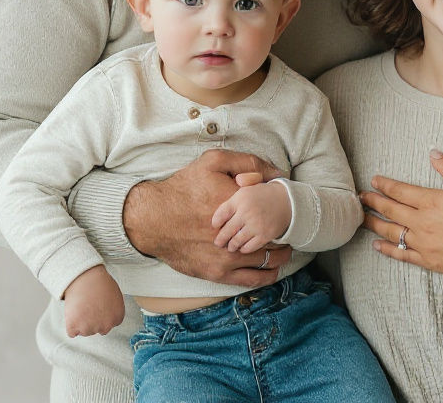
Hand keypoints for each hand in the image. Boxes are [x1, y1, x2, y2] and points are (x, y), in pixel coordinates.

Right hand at [63, 265, 124, 336]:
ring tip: (82, 305)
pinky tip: (75, 311)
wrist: (86, 276)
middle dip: (93, 320)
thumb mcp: (116, 296)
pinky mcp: (74, 327)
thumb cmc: (100, 282)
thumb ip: (113, 310)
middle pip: (97, 330)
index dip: (102, 315)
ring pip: (84, 332)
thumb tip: (108, 317)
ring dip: (81, 322)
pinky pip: (72, 333)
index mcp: (117, 317)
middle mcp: (106, 326)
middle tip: (89, 305)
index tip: (99, 305)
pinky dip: (71, 324)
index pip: (109, 324)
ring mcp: (90, 328)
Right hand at [123, 149, 291, 285]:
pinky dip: (266, 274)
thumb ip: (249, 163)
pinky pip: (252, 280)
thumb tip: (278, 174)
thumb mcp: (214, 162)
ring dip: (280, 255)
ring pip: (269, 262)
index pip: (277, 211)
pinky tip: (271, 268)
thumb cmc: (184, 187)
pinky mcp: (217, 273)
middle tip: (289, 228)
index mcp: (241, 206)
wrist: (153, 218)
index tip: (286, 207)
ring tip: (284, 247)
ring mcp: (228, 257)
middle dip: (286, 233)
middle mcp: (238, 235)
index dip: (284, 209)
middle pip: (277, 238)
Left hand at [212, 180, 290, 251]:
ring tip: (229, 246)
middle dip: (220, 239)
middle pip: (225, 231)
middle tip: (218, 242)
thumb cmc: (265, 194)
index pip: (220, 215)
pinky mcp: (264, 236)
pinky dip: (243, 249)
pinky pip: (248, 248)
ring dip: (231, 246)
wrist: (289, 202)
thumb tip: (234, 181)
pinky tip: (242, 247)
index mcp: (241, 198)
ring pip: (235, 242)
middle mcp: (247, 211)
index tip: (215, 227)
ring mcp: (256, 225)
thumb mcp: (251, 185)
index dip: (215, 223)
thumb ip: (239, 182)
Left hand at [359, 149, 442, 278]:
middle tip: (360, 197)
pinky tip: (377, 245)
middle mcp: (423, 222)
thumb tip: (433, 153)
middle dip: (373, 202)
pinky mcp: (429, 261)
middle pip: (391, 210)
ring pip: (392, 232)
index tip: (374, 181)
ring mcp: (424, 243)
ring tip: (362, 218)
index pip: (400, 191)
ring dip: (374, 224)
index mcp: (432, 201)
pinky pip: (402, 255)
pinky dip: (387, 250)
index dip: (385, 185)